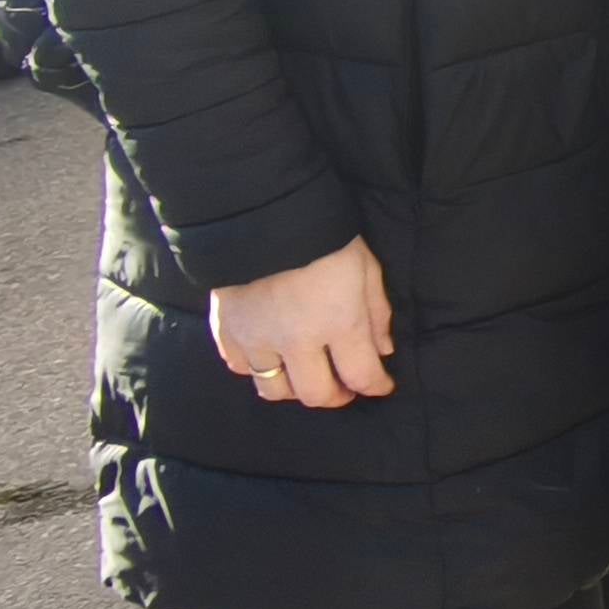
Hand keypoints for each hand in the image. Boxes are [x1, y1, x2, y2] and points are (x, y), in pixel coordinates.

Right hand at [210, 236, 395, 407]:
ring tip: (306, 374)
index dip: (376, 386)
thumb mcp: (365, 267)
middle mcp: (297, 340)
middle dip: (336, 396)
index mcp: (338, 322)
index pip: (361, 375)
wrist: (261, 212)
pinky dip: (257, 368)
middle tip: (344, 387)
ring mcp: (257, 339)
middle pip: (316, 394)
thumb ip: (376, 313)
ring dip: (295, 389)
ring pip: (274, 390)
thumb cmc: (324, 236)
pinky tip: (270, 356)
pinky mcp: (227, 331)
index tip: (382, 386)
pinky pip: (240, 367)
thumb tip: (382, 350)